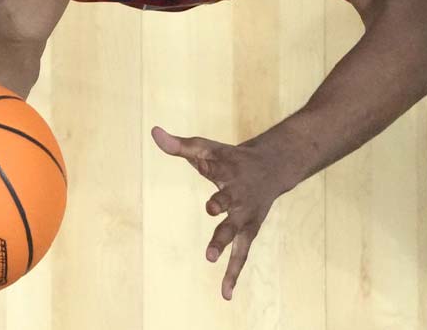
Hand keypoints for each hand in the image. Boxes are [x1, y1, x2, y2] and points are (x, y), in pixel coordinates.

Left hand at [151, 125, 297, 300]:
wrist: (272, 167)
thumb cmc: (231, 158)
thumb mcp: (207, 149)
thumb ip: (180, 145)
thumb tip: (154, 132)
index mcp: (230, 175)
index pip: (220, 180)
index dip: (217, 192)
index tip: (211, 205)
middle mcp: (240, 198)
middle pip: (230, 209)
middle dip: (221, 223)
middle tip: (210, 235)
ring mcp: (246, 217)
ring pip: (237, 236)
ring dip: (227, 252)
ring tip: (214, 269)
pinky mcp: (249, 231)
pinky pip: (241, 255)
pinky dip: (233, 274)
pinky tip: (226, 294)